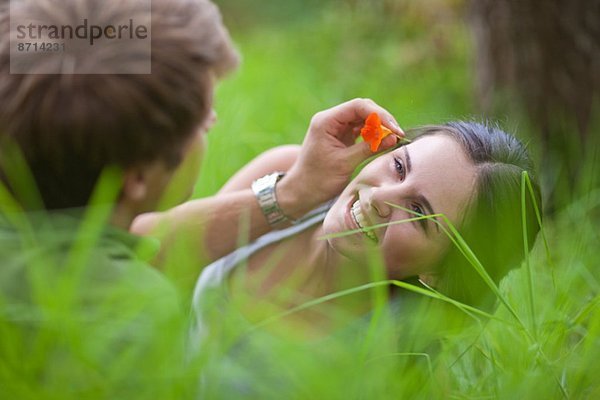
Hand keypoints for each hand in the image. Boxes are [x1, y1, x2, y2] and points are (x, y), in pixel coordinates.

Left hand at [277, 98, 403, 217]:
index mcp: (326, 121)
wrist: (301, 191)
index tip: (394, 129)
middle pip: (362, 109)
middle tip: (398, 135)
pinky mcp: (341, 136)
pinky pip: (361, 129)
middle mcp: (330, 120)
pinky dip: (372, 135)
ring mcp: (335, 127)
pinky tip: (382, 143)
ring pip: (363, 119)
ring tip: (393, 139)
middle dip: (381, 120)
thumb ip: (369, 148)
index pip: (358, 106)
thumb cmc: (318, 179)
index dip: (379, 115)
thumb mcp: (345, 163)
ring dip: (379, 128)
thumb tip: (394, 138)